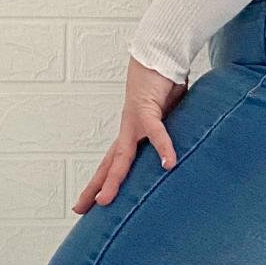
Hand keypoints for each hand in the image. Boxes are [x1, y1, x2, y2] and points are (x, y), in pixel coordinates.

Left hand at [74, 57, 188, 212]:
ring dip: (113, 178)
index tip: (89, 205)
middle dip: (95, 187)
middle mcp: (128, 131)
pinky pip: (157, 131)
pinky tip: (169, 163)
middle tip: (82, 209)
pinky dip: (163, 146)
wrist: (158, 55)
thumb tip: (183, 157)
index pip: (113, 164)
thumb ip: (172, 137)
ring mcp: (135, 121)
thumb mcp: (169, 119)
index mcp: (132, 135)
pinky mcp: (148, 109)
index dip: (102, 184)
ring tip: (105, 199)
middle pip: (109, 165)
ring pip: (122, 155)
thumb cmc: (164, 86)